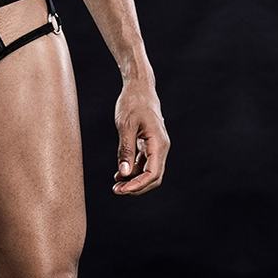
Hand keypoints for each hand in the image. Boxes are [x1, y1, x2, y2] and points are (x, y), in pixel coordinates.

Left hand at [112, 78, 169, 194]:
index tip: (121, 189)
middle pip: (153, 177)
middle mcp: (161, 147)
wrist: (139, 87)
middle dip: (136, 186)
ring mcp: (156, 146)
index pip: (152, 174)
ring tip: (116, 185)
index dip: (138, 185)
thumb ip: (125, 149)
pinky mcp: (149, 144)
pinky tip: (119, 174)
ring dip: (134, 180)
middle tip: (116, 190)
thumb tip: (123, 174)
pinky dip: (133, 170)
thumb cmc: (132, 103)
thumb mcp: (125, 125)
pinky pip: (144, 163)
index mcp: (158, 143)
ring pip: (148, 171)